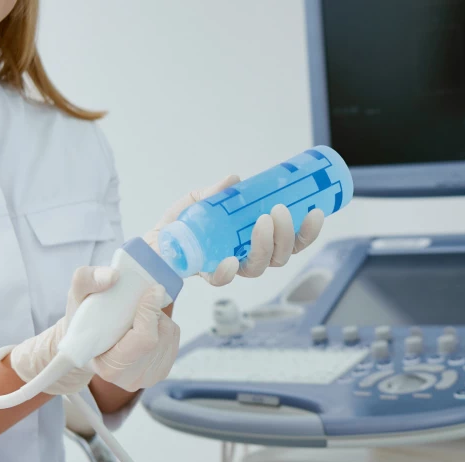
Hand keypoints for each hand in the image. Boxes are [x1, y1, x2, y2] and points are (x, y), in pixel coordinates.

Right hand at [10, 267, 179, 394]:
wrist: (87, 344)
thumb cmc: (81, 322)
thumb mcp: (75, 297)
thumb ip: (86, 280)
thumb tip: (113, 276)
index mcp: (109, 368)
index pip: (144, 339)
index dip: (150, 312)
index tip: (152, 290)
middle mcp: (132, 379)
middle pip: (160, 335)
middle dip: (154, 312)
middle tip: (144, 298)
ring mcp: (150, 378)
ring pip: (169, 336)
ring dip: (159, 318)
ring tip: (138, 315)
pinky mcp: (162, 371)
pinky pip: (173, 340)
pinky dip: (163, 326)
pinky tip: (146, 325)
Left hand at [143, 176, 325, 286]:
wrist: (149, 246)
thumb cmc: (177, 228)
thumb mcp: (197, 202)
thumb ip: (214, 193)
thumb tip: (235, 179)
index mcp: (252, 241)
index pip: (289, 242)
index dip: (307, 232)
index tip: (316, 212)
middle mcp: (245, 257)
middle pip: (280, 257)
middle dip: (287, 236)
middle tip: (279, 212)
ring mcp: (229, 268)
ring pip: (259, 267)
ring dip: (266, 246)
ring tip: (262, 222)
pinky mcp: (206, 274)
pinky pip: (223, 279)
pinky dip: (229, 271)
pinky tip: (230, 260)